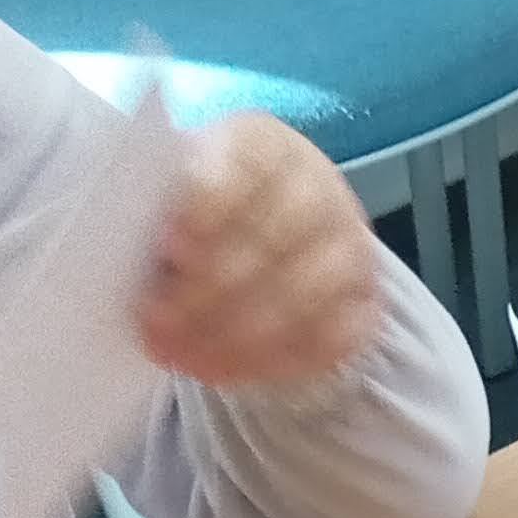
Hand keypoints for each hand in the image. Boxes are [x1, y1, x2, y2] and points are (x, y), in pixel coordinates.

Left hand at [137, 115, 386, 389]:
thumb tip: (152, 260)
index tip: (171, 247)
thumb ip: (161, 210)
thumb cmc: (203, 213)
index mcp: (265, 145)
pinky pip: (327, 340)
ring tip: (185, 360)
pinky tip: (226, 372)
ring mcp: (351, 247)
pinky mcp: (366, 303)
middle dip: (209, 292)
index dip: (210, 206)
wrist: (267, 234)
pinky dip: (272, 362)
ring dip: (236, 336)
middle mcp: (318, 188)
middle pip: (271, 240)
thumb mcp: (175, 189)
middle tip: (158, 326)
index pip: (246, 165)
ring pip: (301, 297)